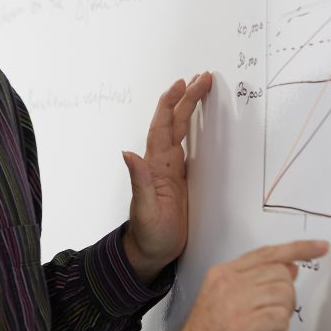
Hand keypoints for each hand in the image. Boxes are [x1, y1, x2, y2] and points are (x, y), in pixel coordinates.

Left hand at [123, 72, 214, 283]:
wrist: (150, 253)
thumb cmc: (148, 235)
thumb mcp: (144, 210)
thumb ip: (138, 182)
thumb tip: (128, 154)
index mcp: (156, 167)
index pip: (164, 127)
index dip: (172, 104)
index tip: (183, 84)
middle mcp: (162, 164)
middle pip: (175, 123)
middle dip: (187, 98)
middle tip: (202, 77)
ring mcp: (171, 171)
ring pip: (181, 131)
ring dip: (189, 109)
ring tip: (200, 88)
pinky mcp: (180, 180)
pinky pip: (189, 147)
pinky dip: (194, 130)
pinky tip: (200, 123)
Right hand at [162, 240, 329, 330]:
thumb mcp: (227, 300)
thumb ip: (256, 281)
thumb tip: (289, 268)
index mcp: (223, 274)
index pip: (267, 253)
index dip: (298, 248)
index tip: (319, 246)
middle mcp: (228, 284)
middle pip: (281, 274)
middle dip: (285, 297)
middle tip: (269, 314)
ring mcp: (234, 304)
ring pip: (285, 295)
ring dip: (281, 315)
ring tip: (262, 327)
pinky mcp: (243, 326)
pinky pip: (281, 318)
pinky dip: (278, 330)